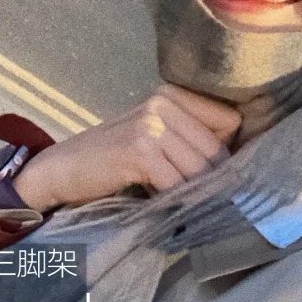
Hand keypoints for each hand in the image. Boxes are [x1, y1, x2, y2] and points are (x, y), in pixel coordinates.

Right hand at [12, 85, 240, 212]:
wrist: (63, 169)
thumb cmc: (113, 159)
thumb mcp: (154, 137)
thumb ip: (189, 140)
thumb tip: (239, 168)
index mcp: (170, 95)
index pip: (229, 121)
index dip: (228, 152)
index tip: (220, 175)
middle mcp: (162, 103)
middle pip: (217, 149)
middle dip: (215, 180)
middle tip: (209, 202)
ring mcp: (150, 125)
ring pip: (200, 169)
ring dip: (197, 195)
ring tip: (187, 206)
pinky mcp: (139, 150)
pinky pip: (178, 184)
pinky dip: (177, 202)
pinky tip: (165, 206)